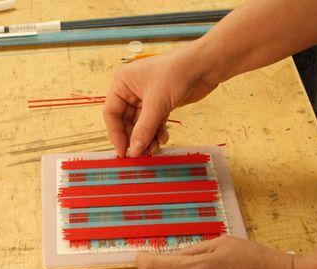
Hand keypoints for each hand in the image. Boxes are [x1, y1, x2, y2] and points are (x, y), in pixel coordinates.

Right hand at [103, 44, 218, 156]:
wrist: (205, 66)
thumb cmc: (176, 74)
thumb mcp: (157, 103)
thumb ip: (144, 129)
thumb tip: (134, 151)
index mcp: (123, 82)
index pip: (111, 113)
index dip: (116, 134)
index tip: (123, 151)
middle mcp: (132, 90)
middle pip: (126, 121)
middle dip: (134, 138)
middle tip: (140, 154)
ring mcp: (147, 97)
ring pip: (141, 124)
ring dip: (146, 138)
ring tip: (154, 150)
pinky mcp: (161, 104)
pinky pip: (153, 123)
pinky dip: (157, 133)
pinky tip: (163, 139)